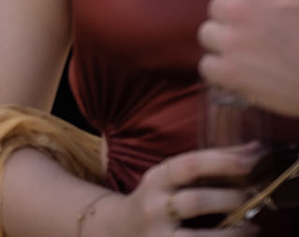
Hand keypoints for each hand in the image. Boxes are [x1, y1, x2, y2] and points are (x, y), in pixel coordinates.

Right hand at [107, 146, 258, 234]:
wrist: (124, 227)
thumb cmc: (160, 198)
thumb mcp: (172, 179)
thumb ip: (208, 167)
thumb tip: (253, 150)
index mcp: (156, 179)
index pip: (188, 165)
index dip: (221, 161)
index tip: (251, 161)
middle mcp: (154, 206)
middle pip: (195, 201)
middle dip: (230, 199)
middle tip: (254, 197)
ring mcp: (159, 234)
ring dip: (234, 232)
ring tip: (252, 225)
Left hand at [200, 0, 298, 117]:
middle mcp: (239, 9)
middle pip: (217, 7)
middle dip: (235, 18)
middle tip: (261, 32)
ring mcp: (231, 41)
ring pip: (209, 34)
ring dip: (226, 43)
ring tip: (255, 54)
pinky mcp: (229, 72)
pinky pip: (208, 65)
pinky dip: (223, 71)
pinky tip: (246, 74)